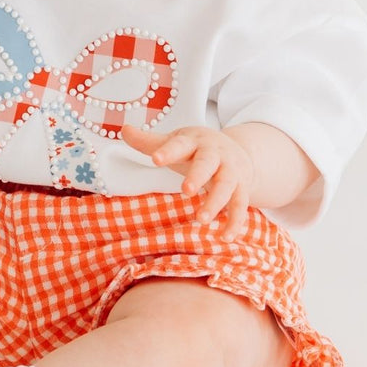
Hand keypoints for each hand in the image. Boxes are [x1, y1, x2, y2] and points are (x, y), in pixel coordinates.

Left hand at [120, 124, 255, 239]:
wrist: (240, 151)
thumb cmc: (198, 149)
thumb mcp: (176, 142)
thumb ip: (149, 141)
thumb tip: (124, 129)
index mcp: (194, 141)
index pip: (179, 145)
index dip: (168, 151)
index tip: (155, 159)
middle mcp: (215, 154)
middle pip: (207, 163)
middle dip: (198, 176)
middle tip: (186, 190)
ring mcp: (231, 170)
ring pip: (226, 185)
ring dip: (216, 202)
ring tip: (201, 219)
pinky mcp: (242, 188)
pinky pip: (241, 205)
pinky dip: (235, 222)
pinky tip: (226, 237)